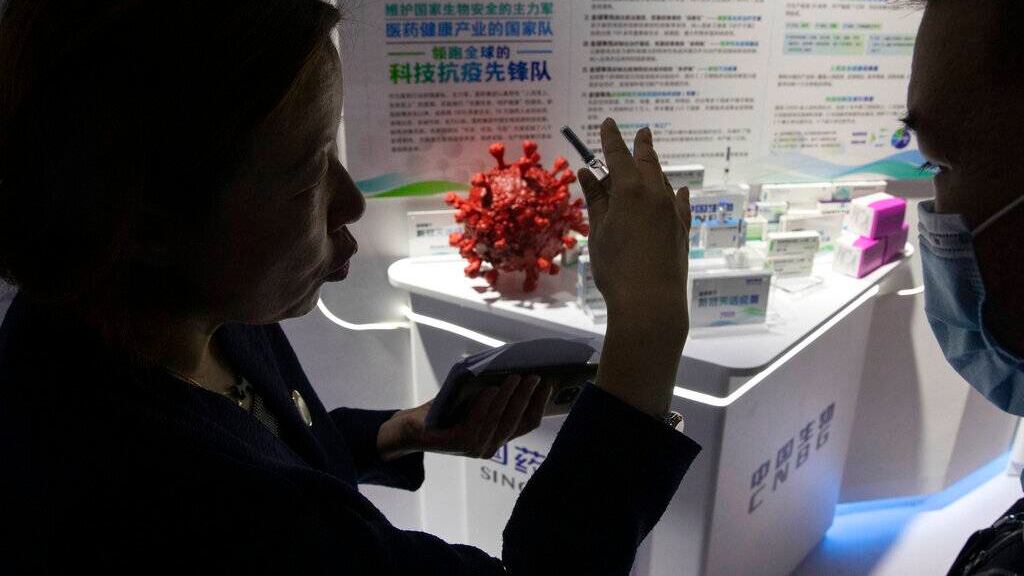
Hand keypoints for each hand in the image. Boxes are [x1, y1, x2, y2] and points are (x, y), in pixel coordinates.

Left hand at [377, 374, 553, 460]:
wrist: (412, 428)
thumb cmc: (446, 410)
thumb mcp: (474, 401)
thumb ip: (495, 394)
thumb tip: (518, 368)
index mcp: (499, 437)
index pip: (528, 422)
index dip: (541, 403)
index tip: (550, 382)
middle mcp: (491, 446)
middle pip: (518, 420)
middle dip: (529, 396)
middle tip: (536, 374)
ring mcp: (476, 447)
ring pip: (500, 419)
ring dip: (510, 397)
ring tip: (516, 376)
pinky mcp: (460, 444)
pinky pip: (478, 421)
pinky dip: (486, 404)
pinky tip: (490, 388)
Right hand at [576, 118, 691, 417]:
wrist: (650, 300)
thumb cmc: (615, 266)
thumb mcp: (599, 231)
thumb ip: (595, 200)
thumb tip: (588, 173)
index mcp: (630, 190)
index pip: (618, 155)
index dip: (611, 138)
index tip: (608, 123)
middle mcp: (655, 194)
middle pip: (647, 162)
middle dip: (642, 145)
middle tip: (642, 131)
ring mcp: (672, 211)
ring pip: (663, 181)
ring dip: (655, 168)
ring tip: (650, 159)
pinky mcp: (681, 229)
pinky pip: (679, 202)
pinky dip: (675, 192)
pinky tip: (677, 188)